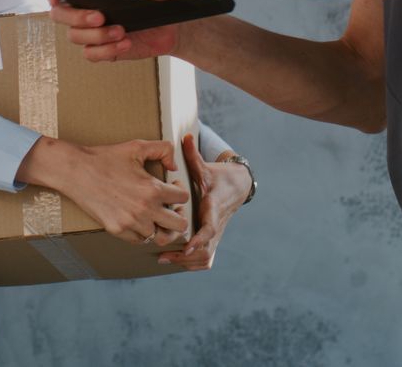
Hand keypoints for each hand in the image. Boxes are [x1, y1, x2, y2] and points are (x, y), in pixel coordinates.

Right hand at [17, 137, 190, 244]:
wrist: (76, 171)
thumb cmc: (106, 157)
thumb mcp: (137, 146)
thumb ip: (163, 149)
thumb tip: (174, 166)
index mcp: (152, 189)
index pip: (184, 198)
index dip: (180, 191)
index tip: (172, 187)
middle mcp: (144, 209)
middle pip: (179, 225)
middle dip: (178, 215)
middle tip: (170, 208)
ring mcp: (130, 223)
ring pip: (160, 236)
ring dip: (159, 225)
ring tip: (153, 215)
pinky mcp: (117, 230)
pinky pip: (139, 240)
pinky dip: (141, 232)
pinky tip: (137, 219)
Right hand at [46, 0, 178, 62]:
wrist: (166, 29)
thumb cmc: (147, 5)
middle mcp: (82, 15)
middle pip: (59, 16)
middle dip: (77, 17)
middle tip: (99, 17)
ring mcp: (89, 34)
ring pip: (75, 36)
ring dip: (98, 35)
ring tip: (120, 31)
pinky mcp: (100, 51)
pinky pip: (90, 54)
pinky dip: (108, 49)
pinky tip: (125, 42)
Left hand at [158, 134, 251, 271]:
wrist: (238, 186)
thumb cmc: (217, 176)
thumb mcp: (205, 167)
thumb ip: (193, 155)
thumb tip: (185, 136)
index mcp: (214, 207)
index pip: (210, 227)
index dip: (199, 238)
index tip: (186, 246)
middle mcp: (217, 224)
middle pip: (206, 249)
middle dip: (186, 256)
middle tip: (163, 255)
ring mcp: (217, 234)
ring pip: (207, 257)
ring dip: (187, 262)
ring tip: (165, 259)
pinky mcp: (215, 239)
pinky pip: (207, 259)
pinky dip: (194, 264)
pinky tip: (177, 261)